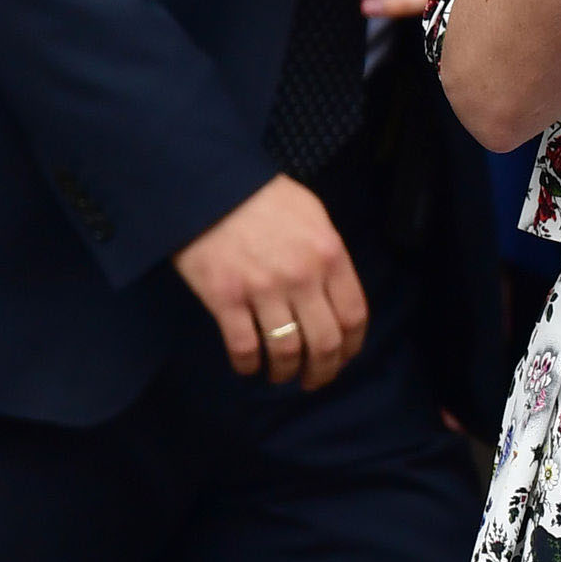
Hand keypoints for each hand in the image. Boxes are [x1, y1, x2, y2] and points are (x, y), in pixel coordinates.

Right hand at [173, 177, 368, 390]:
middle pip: (325, 342)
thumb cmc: (259, 194)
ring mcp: (263, 289)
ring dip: (285, 372)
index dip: (351, 347)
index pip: (354, 315)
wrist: (206, 181)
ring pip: (286, 351)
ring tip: (279, 375)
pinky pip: (244, 347)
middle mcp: (302, 276)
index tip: (342, 358)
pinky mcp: (226, 298)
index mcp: (329, 254)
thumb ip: (327, 254)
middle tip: (312, 380)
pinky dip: (248, 365)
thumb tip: (333, 293)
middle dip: (323, 371)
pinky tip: (247, 366)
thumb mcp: (310, 214)